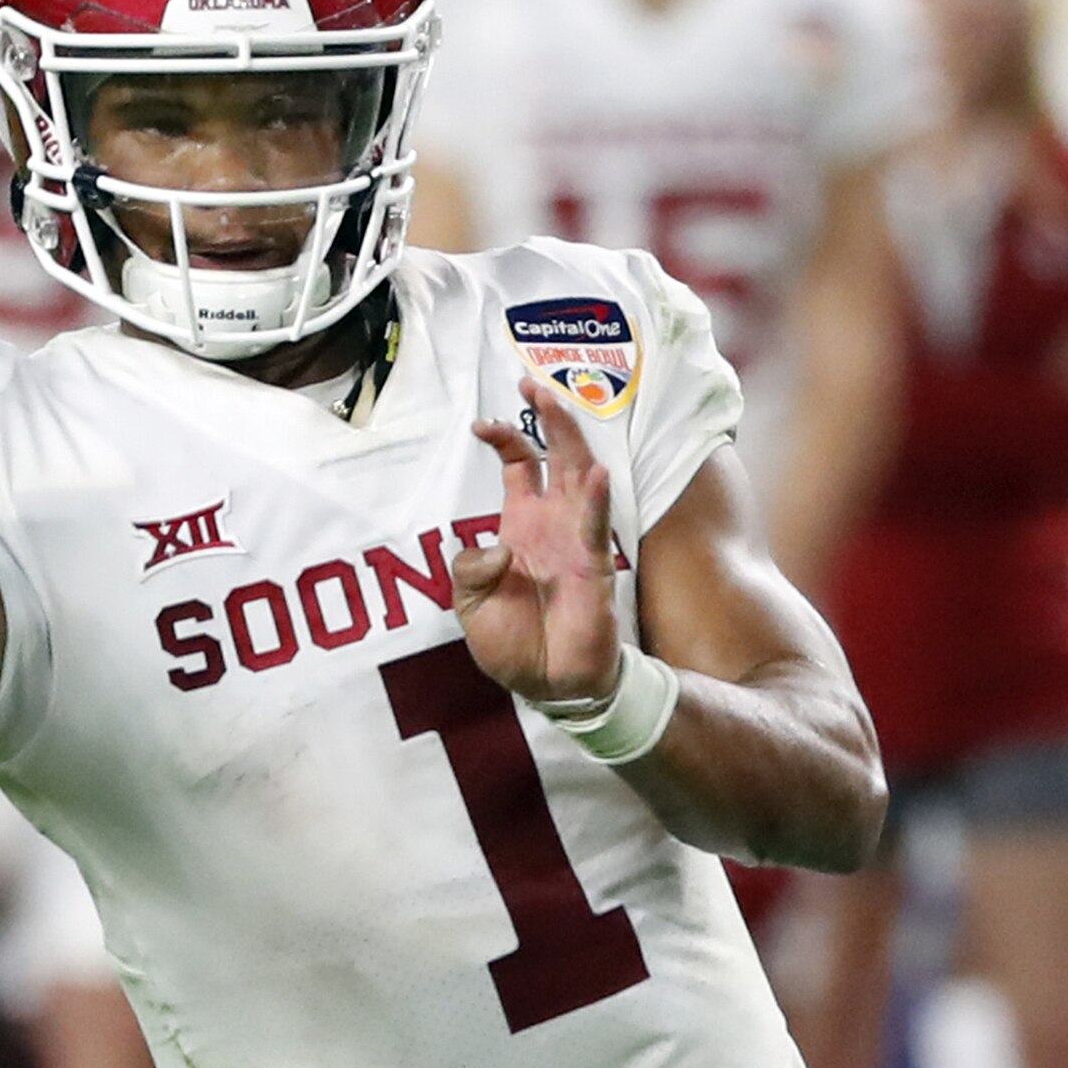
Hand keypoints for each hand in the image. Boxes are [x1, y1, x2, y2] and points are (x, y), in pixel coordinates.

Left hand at [455, 377, 622, 703]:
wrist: (550, 686)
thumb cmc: (514, 646)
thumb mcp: (469, 607)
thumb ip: (468, 571)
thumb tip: (492, 548)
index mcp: (521, 525)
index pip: (519, 466)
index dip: (503, 439)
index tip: (480, 423)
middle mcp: (552, 522)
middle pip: (555, 454)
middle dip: (545, 416)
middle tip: (531, 382)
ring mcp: (575, 539)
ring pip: (579, 476)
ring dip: (570, 439)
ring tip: (557, 403)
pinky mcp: (593, 564)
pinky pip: (596, 525)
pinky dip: (597, 499)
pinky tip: (598, 473)